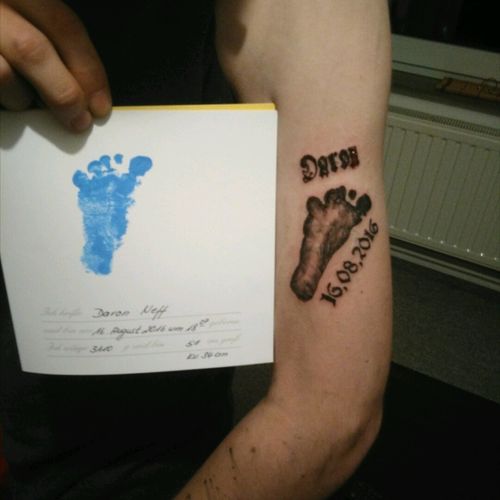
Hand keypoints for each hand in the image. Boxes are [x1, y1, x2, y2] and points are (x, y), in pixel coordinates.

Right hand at [0, 0, 110, 131]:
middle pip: (33, 50)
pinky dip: (3, 103)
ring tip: (25, 101)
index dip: (89, 69)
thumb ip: (49, 37)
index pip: (64, 24)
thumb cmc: (6, 23)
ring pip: (2, 74)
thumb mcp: (26, 15)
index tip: (101, 106)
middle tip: (79, 121)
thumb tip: (88, 91)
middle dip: (63, 93)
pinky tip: (7, 101)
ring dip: (22, 99)